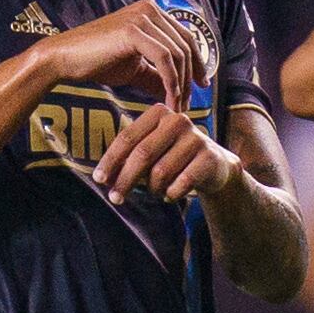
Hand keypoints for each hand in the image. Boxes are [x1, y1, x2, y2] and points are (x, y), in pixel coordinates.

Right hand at [36, 0, 197, 111]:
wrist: (64, 58)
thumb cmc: (97, 62)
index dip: (198, 63)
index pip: (186, 38)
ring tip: (176, 106)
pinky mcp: (133, 31)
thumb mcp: (135, 69)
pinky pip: (164, 58)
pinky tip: (169, 99)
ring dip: (181, 84)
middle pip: (186, 46)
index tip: (201, 87)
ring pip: (177, 54)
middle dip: (190, 78)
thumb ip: (157, 76)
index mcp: (152, 13)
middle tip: (188, 104)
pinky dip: (171, 81)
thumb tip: (178, 92)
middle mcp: (149, 9)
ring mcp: (141, 17)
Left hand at [92, 103, 240, 205]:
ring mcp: (195, 138)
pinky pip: (180, 184)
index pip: (127, 137)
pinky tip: (171, 194)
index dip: (111, 160)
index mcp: (158, 113)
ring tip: (155, 191)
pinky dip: (171, 194)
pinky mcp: (208, 157)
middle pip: (142, 154)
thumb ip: (129, 157)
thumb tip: (103, 176)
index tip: (99, 179)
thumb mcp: (152, 150)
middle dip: (125, 179)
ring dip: (153, 188)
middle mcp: (177, 120)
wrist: (214, 165)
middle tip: (115, 198)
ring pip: (160, 172)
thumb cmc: (174, 157)